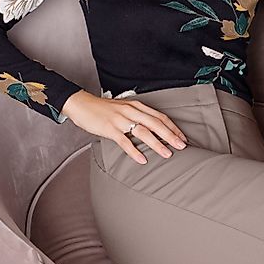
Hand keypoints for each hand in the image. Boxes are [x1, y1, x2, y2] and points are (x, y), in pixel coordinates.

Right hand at [61, 89, 187, 163]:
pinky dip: (134, 151)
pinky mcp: (110, 128)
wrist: (82, 104)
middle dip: (170, 135)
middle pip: (155, 123)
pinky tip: (142, 159)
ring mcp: (120, 119)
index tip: (182, 137)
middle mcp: (131, 111)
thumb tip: (152, 129)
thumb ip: (137, 116)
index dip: (172, 127)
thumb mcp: (124, 109)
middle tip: (182, 146)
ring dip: (157, 144)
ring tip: (167, 154)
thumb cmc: (103, 109)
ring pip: (143, 132)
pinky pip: (124, 141)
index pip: (159, 116)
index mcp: (136, 106)